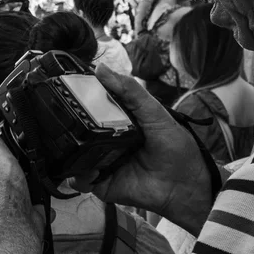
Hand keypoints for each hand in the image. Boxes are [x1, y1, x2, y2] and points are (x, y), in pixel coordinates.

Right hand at [72, 64, 213, 229]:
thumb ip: (131, 90)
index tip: (68, 89)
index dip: (78, 99)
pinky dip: (79, 176)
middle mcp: (106, 140)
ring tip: (81, 146)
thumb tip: (102, 69)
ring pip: (73, 155)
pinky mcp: (101, 183)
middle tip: (68, 119)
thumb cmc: (176, 147)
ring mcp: (102, 162)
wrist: (185, 184)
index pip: (90, 107)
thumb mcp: (155, 112)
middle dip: (68, 125)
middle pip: (77, 131)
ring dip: (71, 151)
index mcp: (116, 121)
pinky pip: (80, 180)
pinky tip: (92, 170)